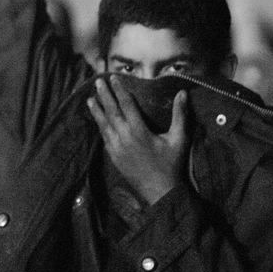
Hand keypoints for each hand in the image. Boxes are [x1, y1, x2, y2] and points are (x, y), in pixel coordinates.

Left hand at [87, 76, 188, 203]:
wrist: (161, 193)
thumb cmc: (172, 165)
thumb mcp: (179, 139)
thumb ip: (180, 115)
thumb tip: (182, 93)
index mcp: (139, 131)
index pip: (126, 105)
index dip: (119, 90)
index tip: (113, 78)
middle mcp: (124, 137)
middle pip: (111, 112)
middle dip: (104, 95)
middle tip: (97, 82)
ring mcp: (117, 148)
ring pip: (104, 125)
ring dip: (96, 110)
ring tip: (90, 98)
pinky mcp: (114, 158)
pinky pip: (104, 138)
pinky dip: (100, 126)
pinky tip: (97, 120)